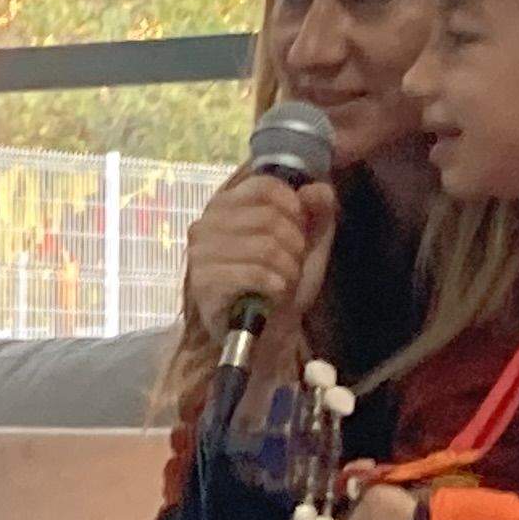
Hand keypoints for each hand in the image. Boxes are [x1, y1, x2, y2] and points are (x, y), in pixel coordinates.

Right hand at [178, 169, 333, 337]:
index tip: (300, 230)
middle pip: (269, 217)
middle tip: (291, 264)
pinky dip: (275, 284)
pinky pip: (253, 273)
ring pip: (265, 246)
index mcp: (227, 204)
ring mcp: (200, 253)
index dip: (293, 207)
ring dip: (288, 268)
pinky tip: (275, 292)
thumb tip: (318, 189)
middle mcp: (206, 222)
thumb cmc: (282, 282)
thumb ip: (317, 212)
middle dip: (294, 244)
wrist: (267, 332)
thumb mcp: (308, 243)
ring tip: (284, 281)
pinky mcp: (203, 282)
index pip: (265, 187)